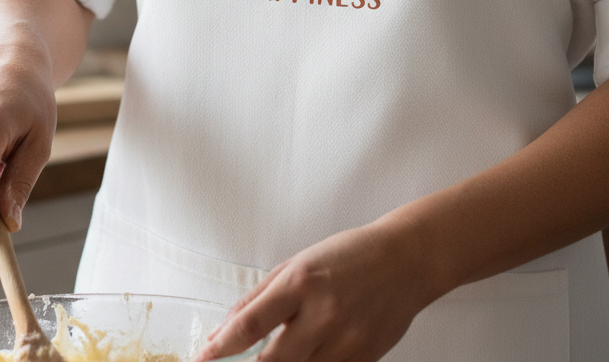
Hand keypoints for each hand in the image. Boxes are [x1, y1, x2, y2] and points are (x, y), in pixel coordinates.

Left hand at [194, 219, 434, 361]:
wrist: (404, 262)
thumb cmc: (348, 256)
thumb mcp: (297, 263)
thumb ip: (260, 296)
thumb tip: (226, 329)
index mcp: (300, 283)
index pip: (250, 323)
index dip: (222, 346)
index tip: (204, 357)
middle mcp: (322, 315)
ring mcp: (346, 342)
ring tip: (270, 357)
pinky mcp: (364, 360)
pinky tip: (302, 358)